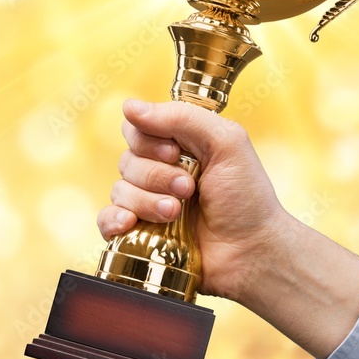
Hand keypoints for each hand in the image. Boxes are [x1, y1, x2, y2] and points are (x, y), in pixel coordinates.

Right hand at [96, 98, 358, 358]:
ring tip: (176, 213)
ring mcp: (147, 203)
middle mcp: (159, 172)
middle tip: (189, 188)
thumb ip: (181, 117)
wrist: (252, 252)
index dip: (148, 140)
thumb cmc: (246, 197)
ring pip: (120, 190)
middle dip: (157, 175)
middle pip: (127, 160)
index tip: (174, 152)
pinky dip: (113, 219)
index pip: (137, 128)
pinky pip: (106, 219)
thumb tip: (129, 106)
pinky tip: (130, 223)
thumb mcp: (226, 142)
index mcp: (178, 145)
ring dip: (147, 201)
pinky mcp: (138, 233)